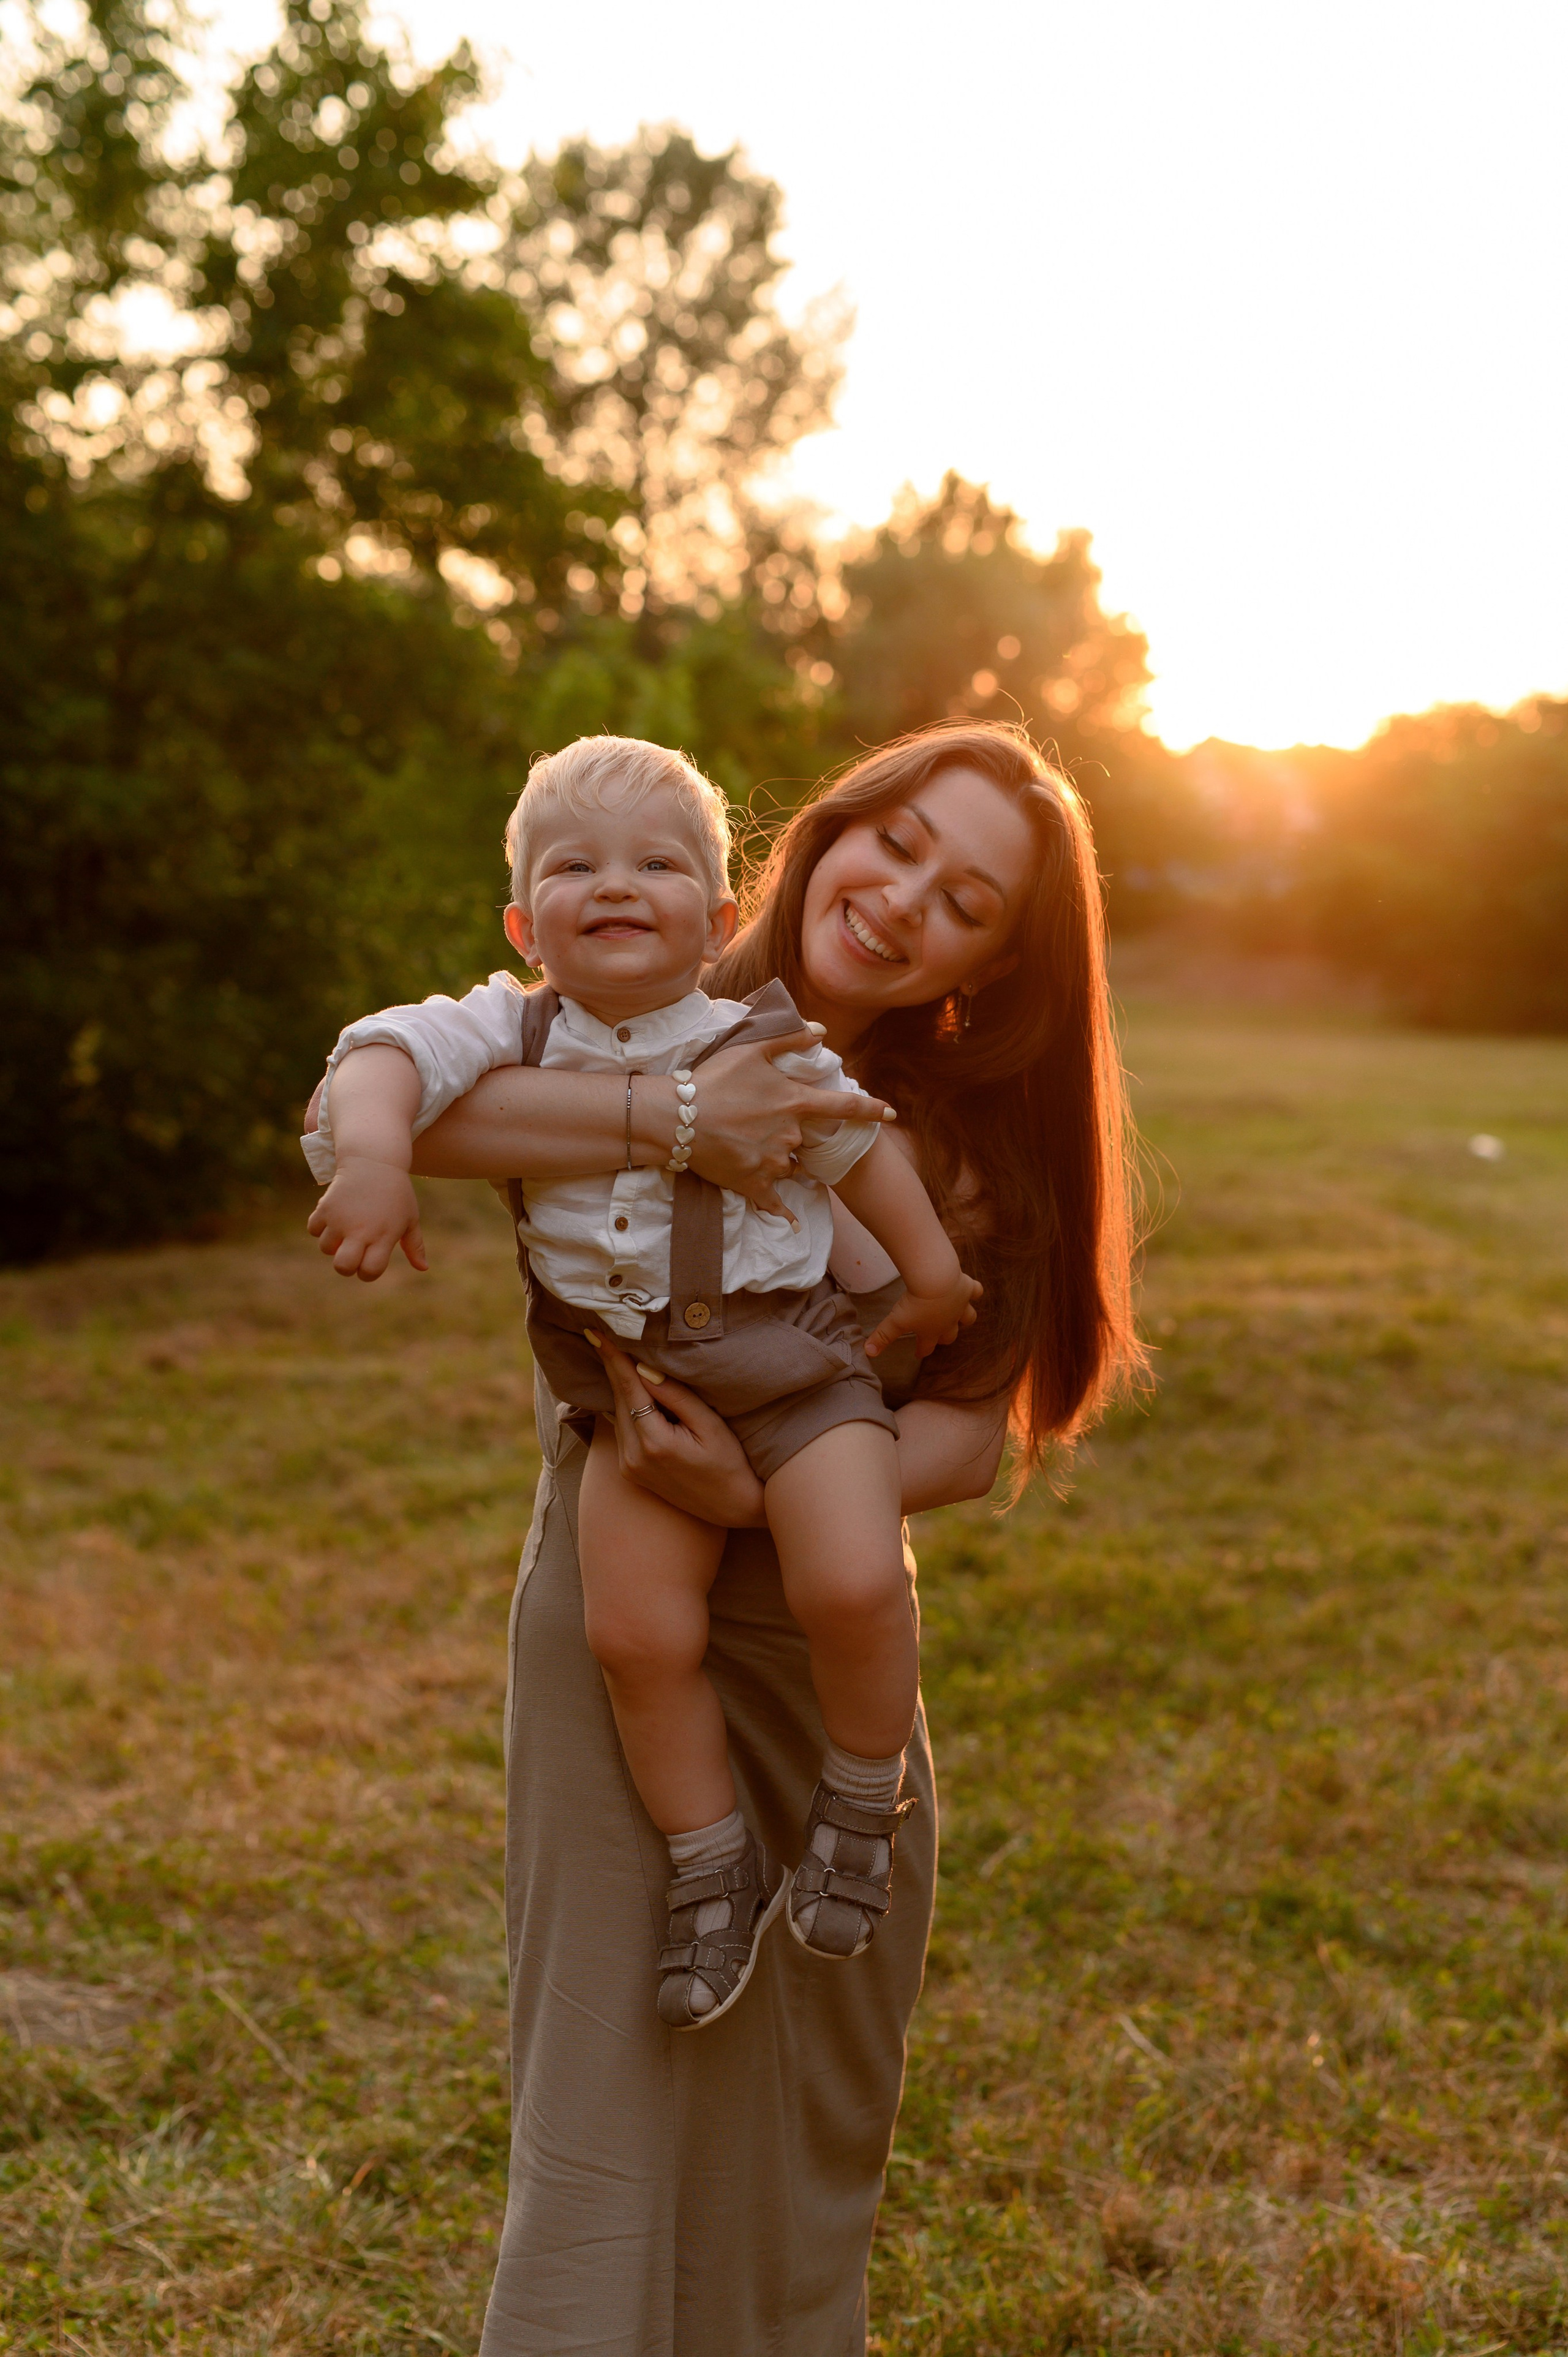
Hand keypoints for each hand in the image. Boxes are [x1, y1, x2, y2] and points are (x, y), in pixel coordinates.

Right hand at [306, 1157, 427, 1280]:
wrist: (374, 1160)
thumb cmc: (396, 1193)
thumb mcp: (410, 1218)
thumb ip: (414, 1245)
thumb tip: (423, 1268)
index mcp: (384, 1236)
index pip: (370, 1271)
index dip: (368, 1273)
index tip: (370, 1262)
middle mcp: (360, 1230)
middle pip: (343, 1267)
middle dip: (345, 1267)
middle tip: (351, 1252)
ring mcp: (341, 1219)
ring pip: (325, 1249)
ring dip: (333, 1243)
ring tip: (345, 1227)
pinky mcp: (325, 1207)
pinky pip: (314, 1229)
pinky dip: (320, 1226)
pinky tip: (334, 1216)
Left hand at [587, 1332, 767, 1526]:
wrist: (733, 1507)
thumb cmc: (731, 1463)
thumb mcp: (710, 1425)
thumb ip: (676, 1396)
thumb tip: (644, 1368)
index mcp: (653, 1443)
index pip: (628, 1389)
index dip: (612, 1358)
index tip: (596, 1333)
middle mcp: (633, 1457)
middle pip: (618, 1400)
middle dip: (612, 1367)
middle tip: (602, 1334)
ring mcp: (629, 1468)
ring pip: (617, 1415)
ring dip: (619, 1386)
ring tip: (616, 1354)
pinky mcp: (631, 1472)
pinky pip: (622, 1430)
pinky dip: (625, 1407)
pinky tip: (630, 1388)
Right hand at [689, 1029, 893, 1219]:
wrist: (677, 1118)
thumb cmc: (714, 1079)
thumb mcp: (752, 1049)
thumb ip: (790, 1037)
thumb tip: (822, 1030)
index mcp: (796, 1103)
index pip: (844, 1107)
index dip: (871, 1109)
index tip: (891, 1113)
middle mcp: (791, 1136)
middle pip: (808, 1139)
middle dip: (795, 1133)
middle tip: (763, 1123)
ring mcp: (774, 1163)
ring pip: (790, 1165)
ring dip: (780, 1159)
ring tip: (750, 1146)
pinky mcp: (754, 1185)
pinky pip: (775, 1203)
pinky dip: (783, 1212)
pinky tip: (790, 1223)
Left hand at [864, 1270, 982, 1359]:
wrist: (935, 1280)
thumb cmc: (915, 1303)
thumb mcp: (895, 1320)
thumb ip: (882, 1336)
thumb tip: (868, 1352)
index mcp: (931, 1331)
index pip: (926, 1347)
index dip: (922, 1351)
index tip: (918, 1354)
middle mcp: (949, 1321)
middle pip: (950, 1335)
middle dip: (945, 1337)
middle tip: (938, 1336)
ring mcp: (960, 1305)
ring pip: (968, 1317)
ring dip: (965, 1319)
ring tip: (962, 1317)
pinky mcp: (968, 1288)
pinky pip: (976, 1291)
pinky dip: (975, 1291)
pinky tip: (973, 1290)